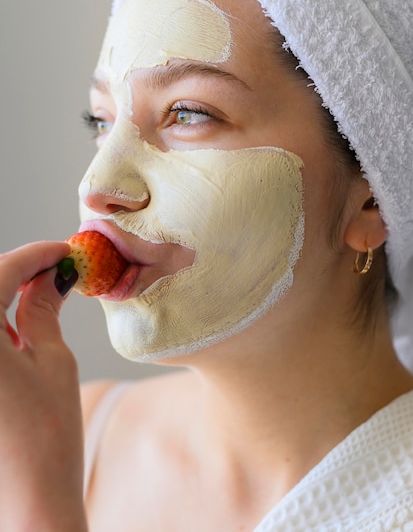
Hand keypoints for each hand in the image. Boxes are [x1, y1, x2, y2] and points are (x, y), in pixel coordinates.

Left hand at [0, 241, 87, 530]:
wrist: (28, 504)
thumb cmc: (47, 437)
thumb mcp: (53, 362)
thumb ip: (43, 310)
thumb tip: (53, 277)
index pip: (0, 273)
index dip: (36, 255)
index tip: (63, 250)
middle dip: (16, 272)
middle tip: (54, 270)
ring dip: (1, 298)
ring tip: (38, 297)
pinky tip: (15, 329)